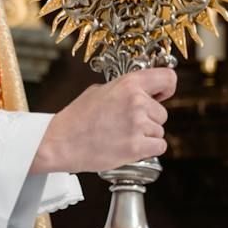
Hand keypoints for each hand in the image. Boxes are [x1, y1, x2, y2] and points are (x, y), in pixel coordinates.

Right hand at [30, 68, 176, 173]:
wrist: (61, 143)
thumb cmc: (76, 118)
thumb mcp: (97, 91)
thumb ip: (122, 89)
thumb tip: (139, 92)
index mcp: (128, 84)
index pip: (167, 78)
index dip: (167, 88)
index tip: (162, 96)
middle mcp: (136, 102)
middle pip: (162, 113)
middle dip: (149, 120)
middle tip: (126, 124)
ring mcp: (137, 125)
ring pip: (159, 131)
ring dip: (145, 135)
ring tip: (122, 135)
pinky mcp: (136, 147)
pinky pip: (158, 147)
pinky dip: (147, 149)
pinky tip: (129, 146)